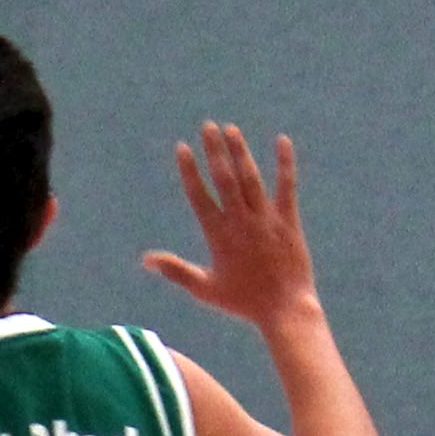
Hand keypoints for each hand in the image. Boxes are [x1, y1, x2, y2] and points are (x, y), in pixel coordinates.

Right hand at [140, 124, 319, 328]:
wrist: (284, 309)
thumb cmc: (242, 302)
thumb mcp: (204, 289)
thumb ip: (175, 270)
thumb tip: (145, 260)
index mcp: (218, 235)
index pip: (199, 195)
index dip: (190, 170)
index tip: (182, 148)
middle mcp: (240, 222)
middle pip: (225, 178)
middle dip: (215, 151)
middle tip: (208, 126)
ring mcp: (266, 219)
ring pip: (251, 178)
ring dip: (240, 152)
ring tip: (232, 130)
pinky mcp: (289, 221)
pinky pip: (287, 187)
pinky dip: (284, 164)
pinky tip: (281, 142)